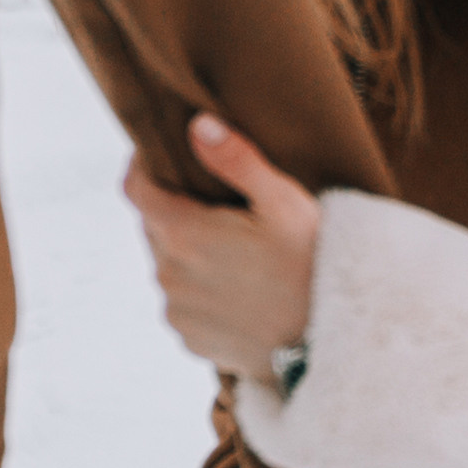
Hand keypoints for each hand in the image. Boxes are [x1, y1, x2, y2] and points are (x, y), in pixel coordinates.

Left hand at [124, 114, 317, 385]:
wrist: (332, 342)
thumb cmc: (312, 264)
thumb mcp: (283, 202)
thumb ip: (236, 159)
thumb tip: (198, 125)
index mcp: (183, 234)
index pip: (135, 190)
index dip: (145, 167)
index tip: (164, 157)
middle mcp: (169, 275)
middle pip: (153, 226)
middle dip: (175, 209)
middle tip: (220, 205)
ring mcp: (178, 312)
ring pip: (169, 265)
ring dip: (188, 252)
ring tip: (234, 250)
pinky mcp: (192, 340)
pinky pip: (183, 303)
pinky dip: (199, 290)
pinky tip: (238, 289)